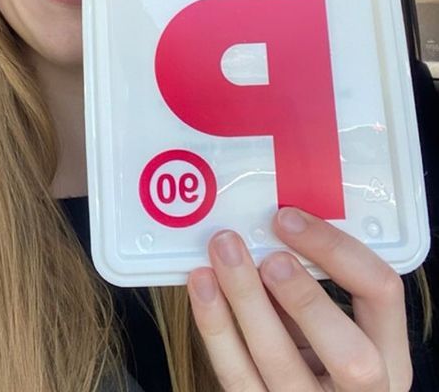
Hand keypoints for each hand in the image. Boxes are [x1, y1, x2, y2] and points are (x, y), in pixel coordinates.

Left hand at [187, 208, 411, 390]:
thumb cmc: (314, 348)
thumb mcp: (332, 321)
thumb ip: (313, 283)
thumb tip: (271, 227)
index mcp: (389, 355)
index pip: (382, 293)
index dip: (337, 250)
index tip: (291, 219)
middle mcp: (361, 391)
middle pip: (350, 355)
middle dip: (307, 299)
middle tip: (271, 257)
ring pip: (279, 362)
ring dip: (246, 300)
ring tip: (222, 253)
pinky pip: (237, 375)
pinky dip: (216, 326)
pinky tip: (202, 286)